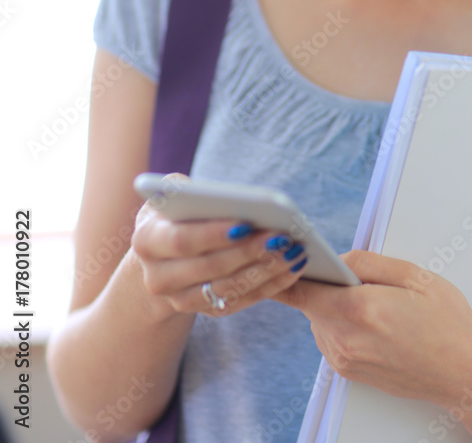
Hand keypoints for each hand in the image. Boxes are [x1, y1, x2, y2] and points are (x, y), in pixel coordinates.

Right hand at [131, 175, 308, 317]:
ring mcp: (179, 299)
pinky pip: (240, 301)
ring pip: (227, 289)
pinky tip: (293, 269)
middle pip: (210, 267)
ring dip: (265, 271)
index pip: (182, 240)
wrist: (162, 256)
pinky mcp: (204, 310)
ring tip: (294, 252)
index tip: (247, 223)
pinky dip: (269, 286)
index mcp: (147, 241)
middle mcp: (157, 277)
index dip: (214, 234)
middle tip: (282, 237)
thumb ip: (184, 191)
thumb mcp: (172, 198)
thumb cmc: (175, 215)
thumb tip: (209, 194)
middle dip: (249, 252)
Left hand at [275, 249, 471, 410]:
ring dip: (335, 306)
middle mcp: (346, 340)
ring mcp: (346, 360)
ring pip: (320, 319)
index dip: (288, 273)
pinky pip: (330, 337)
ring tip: (376, 305)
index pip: (301, 290)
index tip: (284, 260)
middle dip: (327, 285)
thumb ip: (368, 262)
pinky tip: (375, 323)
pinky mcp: (348, 372)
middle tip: (361, 280)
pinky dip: (342, 324)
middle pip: (312, 302)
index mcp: (361, 310)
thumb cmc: (448, 324)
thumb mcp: (414, 276)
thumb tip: (339, 259)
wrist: (465, 374)